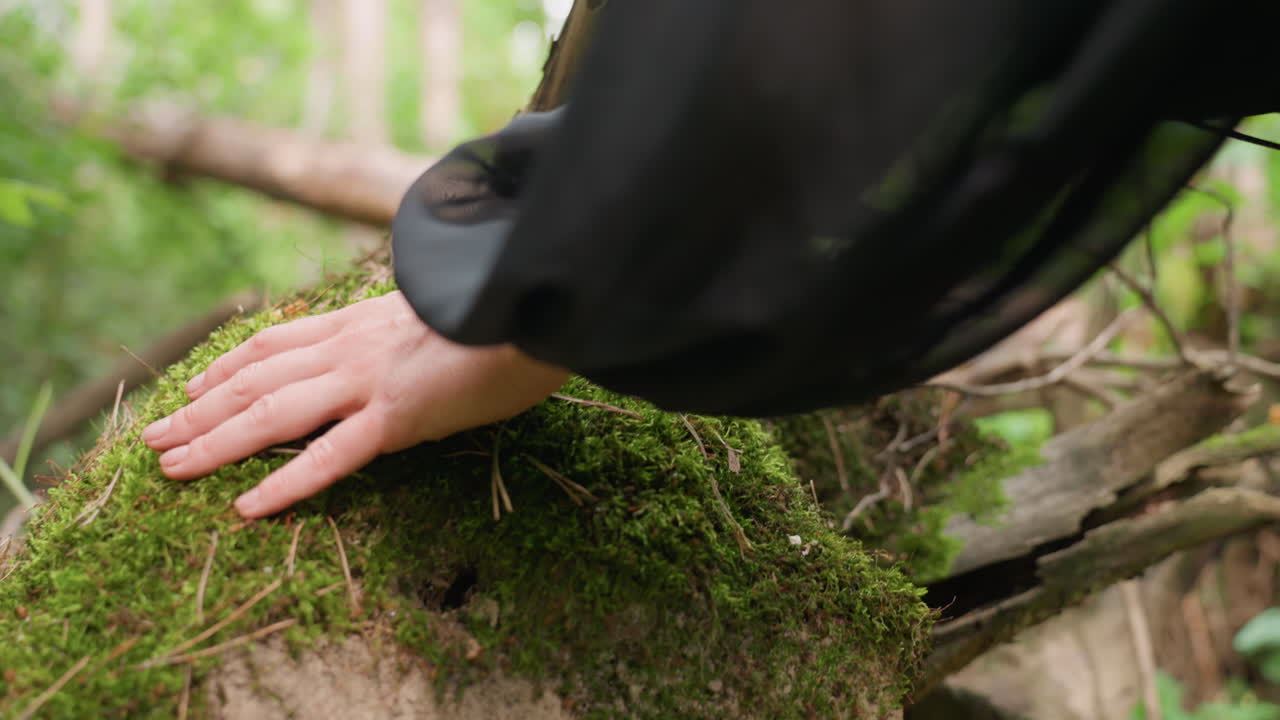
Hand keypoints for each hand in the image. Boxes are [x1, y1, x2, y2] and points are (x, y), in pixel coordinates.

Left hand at [141, 291, 568, 518]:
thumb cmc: (503, 313)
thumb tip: (399, 345)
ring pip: (272, 414)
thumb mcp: (438, 311)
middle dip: (198, 410)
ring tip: (172, 467)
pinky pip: (331, 455)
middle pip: (255, 380)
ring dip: (214, 442)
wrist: (537, 303)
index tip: (192, 386)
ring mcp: (369, 381)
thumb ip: (404, 330)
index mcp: (360, 322)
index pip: (275, 344)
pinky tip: (249, 507)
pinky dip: (286, 482)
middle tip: (153, 438)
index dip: (226, 367)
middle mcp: (351, 347)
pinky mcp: (398, 416)